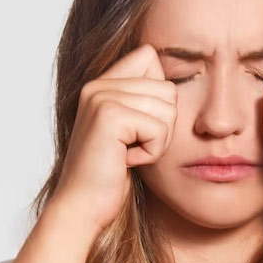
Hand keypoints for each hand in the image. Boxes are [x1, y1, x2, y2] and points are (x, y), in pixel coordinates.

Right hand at [51, 43, 177, 236]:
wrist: (82, 206)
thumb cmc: (109, 174)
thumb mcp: (129, 131)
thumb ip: (143, 99)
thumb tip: (180, 78)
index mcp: (101, 83)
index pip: (150, 56)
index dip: (160, 93)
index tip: (139, 125)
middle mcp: (98, 85)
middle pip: (168, 88)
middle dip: (162, 125)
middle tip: (132, 146)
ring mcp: (101, 98)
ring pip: (168, 108)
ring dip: (157, 141)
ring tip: (128, 153)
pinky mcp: (109, 116)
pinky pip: (160, 129)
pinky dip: (151, 152)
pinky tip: (126, 161)